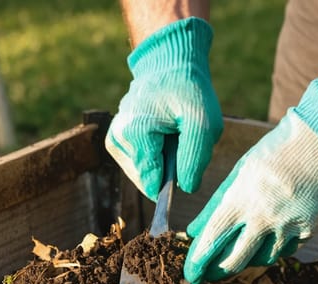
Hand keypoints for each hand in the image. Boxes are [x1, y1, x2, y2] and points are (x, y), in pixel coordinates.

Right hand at [106, 17, 222, 200]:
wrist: (169, 62)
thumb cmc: (188, 90)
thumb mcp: (203, 123)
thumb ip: (194, 158)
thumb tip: (187, 188)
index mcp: (135, 134)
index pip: (151, 182)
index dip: (171, 187)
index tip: (184, 174)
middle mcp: (117, 139)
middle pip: (147, 179)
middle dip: (168, 168)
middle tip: (180, 139)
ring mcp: (114, 139)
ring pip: (143, 173)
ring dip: (163, 161)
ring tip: (172, 133)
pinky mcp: (117, 140)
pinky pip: (140, 162)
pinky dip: (155, 154)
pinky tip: (163, 134)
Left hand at [184, 37, 317, 283]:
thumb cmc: (275, 152)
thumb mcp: (240, 172)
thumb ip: (216, 204)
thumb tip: (194, 231)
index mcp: (242, 197)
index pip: (212, 238)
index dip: (198, 261)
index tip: (190, 274)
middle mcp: (264, 215)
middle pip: (234, 260)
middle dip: (217, 271)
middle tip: (208, 274)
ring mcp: (288, 225)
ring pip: (261, 259)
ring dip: (247, 259)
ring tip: (240, 249)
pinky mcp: (308, 229)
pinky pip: (285, 250)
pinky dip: (273, 247)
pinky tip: (268, 237)